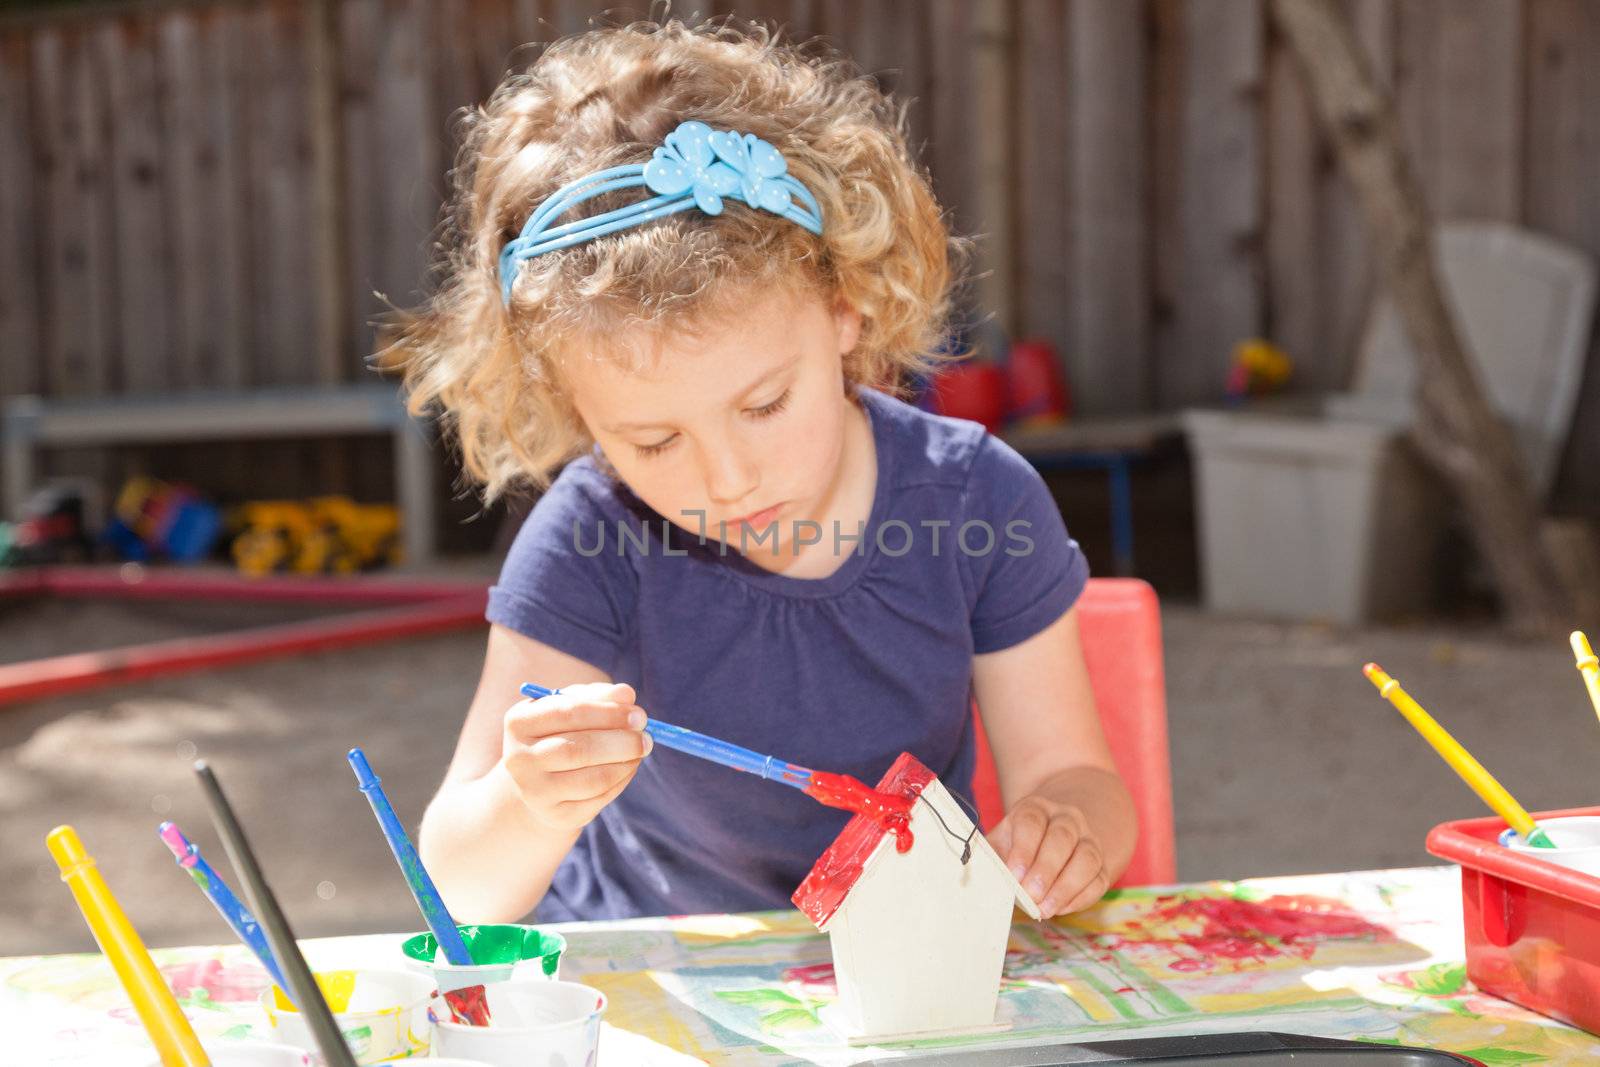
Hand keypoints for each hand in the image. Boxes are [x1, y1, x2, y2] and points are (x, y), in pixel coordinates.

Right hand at [500, 682, 651, 832]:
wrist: (540, 778)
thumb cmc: (561, 731)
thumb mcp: (572, 706)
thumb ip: (598, 696)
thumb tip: (626, 693)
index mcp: (519, 722)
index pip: (570, 712)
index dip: (610, 713)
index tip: (640, 715)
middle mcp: (519, 759)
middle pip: (580, 749)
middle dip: (622, 742)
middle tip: (647, 737)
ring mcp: (535, 791)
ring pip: (594, 779)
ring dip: (626, 763)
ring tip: (640, 751)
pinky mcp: (556, 815)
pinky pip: (599, 798)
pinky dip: (621, 781)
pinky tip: (627, 768)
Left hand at [987, 794, 1108, 918]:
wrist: (1053, 833)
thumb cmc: (1018, 843)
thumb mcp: (1002, 841)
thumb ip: (992, 857)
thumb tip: (978, 879)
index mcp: (1036, 808)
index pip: (1032, 822)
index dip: (1023, 849)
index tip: (1014, 874)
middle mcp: (1066, 819)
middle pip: (1062, 838)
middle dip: (1046, 869)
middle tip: (1031, 895)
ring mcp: (1088, 840)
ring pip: (1087, 859)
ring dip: (1066, 887)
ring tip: (1045, 908)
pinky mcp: (1101, 865)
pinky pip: (1099, 880)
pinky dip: (1081, 898)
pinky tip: (1061, 909)